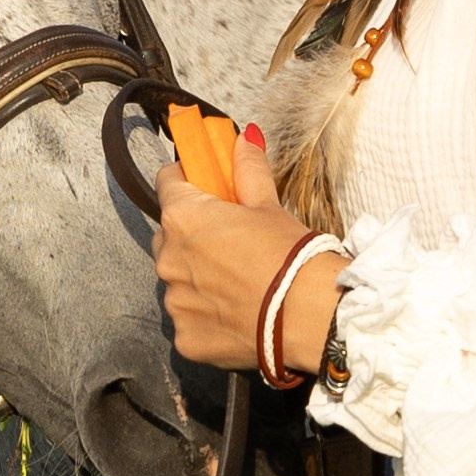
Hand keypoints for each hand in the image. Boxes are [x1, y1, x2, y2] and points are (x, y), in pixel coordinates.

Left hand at [153, 126, 341, 375]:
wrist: (308, 317)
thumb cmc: (290, 256)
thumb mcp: (269, 206)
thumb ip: (248, 170)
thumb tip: (244, 137)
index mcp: (184, 218)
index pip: (167, 183)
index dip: (186, 181)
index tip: (202, 186)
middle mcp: (168, 259)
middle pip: (169, 235)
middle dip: (191, 234)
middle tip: (228, 241)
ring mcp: (174, 302)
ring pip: (177, 280)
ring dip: (197, 278)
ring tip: (237, 283)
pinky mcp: (184, 338)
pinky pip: (188, 319)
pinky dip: (205, 316)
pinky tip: (235, 313)